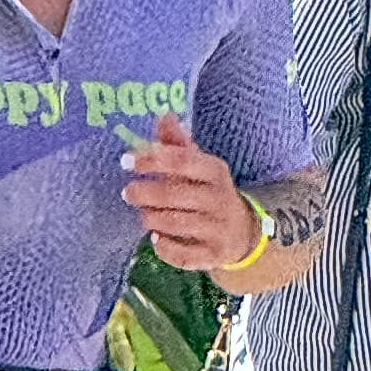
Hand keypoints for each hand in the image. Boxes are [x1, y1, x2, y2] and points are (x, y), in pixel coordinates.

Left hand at [121, 114, 257, 271]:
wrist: (243, 233)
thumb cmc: (210, 192)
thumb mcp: (200, 165)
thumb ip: (177, 144)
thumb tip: (163, 115)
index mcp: (215, 171)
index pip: (181, 161)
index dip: (152, 160)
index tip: (126, 161)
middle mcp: (219, 199)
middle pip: (175, 194)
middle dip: (146, 193)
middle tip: (128, 192)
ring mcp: (218, 229)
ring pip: (176, 223)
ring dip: (152, 219)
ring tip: (143, 214)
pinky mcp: (213, 255)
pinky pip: (183, 255)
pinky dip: (165, 248)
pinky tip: (156, 239)